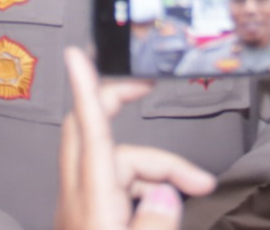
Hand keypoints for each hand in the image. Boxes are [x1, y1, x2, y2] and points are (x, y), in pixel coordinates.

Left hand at [56, 48, 215, 229]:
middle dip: (117, 103)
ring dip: (153, 169)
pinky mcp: (84, 220)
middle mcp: (78, 199)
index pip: (89, 130)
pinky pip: (111, 184)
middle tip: (144, 87)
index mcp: (92, 199)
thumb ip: (157, 220)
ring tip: (193, 188)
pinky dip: (141, 186)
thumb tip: (166, 194)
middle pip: (90, 131)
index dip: (86, 89)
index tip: (76, 56)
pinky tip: (162, 205)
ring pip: (112, 161)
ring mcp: (78, 209)